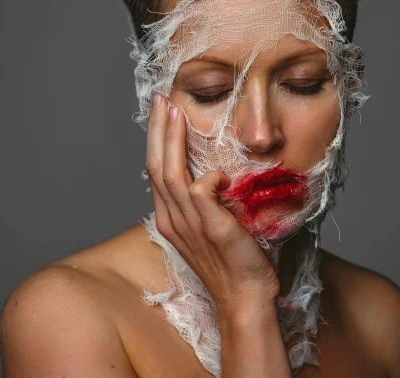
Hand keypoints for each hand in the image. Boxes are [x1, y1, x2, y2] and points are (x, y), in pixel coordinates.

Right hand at [145, 93, 280, 314]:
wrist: (244, 299)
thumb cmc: (231, 264)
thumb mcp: (208, 228)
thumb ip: (203, 202)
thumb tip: (211, 174)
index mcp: (170, 218)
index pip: (155, 170)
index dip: (156, 139)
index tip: (162, 112)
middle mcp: (174, 219)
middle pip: (156, 165)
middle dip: (157, 129)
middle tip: (161, 100)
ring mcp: (190, 225)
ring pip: (172, 174)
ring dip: (172, 139)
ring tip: (175, 112)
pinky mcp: (213, 229)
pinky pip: (201, 194)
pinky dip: (206, 178)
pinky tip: (217, 171)